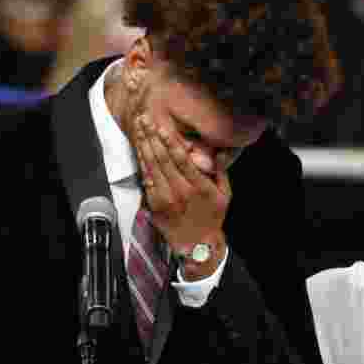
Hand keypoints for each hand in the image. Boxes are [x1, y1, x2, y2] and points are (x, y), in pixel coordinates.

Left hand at [133, 114, 228, 267]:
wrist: (197, 244)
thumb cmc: (212, 216)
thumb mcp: (225, 194)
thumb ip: (221, 172)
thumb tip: (219, 152)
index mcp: (200, 187)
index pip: (182, 160)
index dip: (170, 142)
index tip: (162, 127)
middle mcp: (181, 191)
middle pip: (163, 159)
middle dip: (152, 137)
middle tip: (144, 119)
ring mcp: (166, 199)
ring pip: (152, 167)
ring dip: (144, 146)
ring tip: (138, 128)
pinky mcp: (155, 205)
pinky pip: (147, 180)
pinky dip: (142, 163)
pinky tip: (139, 149)